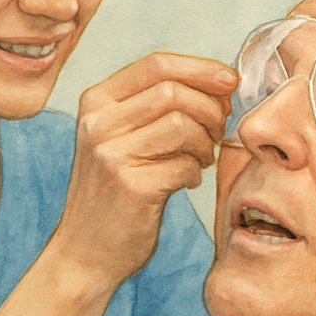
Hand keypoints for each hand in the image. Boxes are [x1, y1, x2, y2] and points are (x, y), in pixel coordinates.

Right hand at [53, 52, 236, 286]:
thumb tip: (219, 82)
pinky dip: (196, 173)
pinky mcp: (131, 187)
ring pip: (183, 125)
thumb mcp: (119, 137)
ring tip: (201, 159)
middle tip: (218, 131)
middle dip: (210, 109)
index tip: (230, 82)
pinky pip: (185, 165)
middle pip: (174, 91)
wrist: (85, 251)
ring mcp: (111, 155)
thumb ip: (155, 106)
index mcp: (96, 102)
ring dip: (206, 143)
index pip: (157, 64)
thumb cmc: (113, 191)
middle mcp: (98, 123)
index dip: (201, 69)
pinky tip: (186, 182)